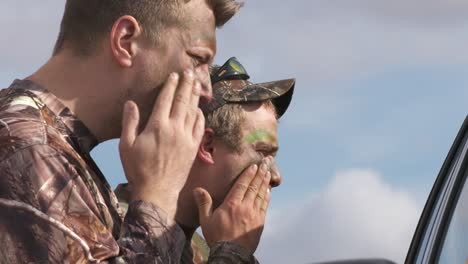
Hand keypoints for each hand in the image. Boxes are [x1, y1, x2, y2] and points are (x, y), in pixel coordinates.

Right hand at [119, 70, 204, 218]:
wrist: (157, 192)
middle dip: (187, 85)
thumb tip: (131, 103)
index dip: (171, 85)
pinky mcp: (193, 148)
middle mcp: (174, 129)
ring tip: (197, 84)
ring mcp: (186, 138)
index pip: (166, 99)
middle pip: (182, 101)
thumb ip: (129, 122)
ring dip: (195, 96)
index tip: (175, 75)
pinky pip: (199, 127)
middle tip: (191, 72)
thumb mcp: (126, 145)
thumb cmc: (138, 169)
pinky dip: (200, 115)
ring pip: (192, 112)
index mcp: (157, 126)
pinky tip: (199, 109)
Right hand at [193, 157, 272, 254]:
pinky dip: (267, 196)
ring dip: (265, 182)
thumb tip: (197, 189)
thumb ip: (204, 203)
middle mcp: (245, 206)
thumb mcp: (206, 220)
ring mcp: (254, 214)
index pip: (242, 185)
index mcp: (231, 204)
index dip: (249, 174)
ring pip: (261, 194)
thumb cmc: (217, 237)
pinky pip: (264, 206)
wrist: (231, 254)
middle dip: (260, 173)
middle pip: (254, 186)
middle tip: (266, 162)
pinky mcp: (259, 222)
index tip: (254, 165)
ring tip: (268, 172)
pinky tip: (269, 190)